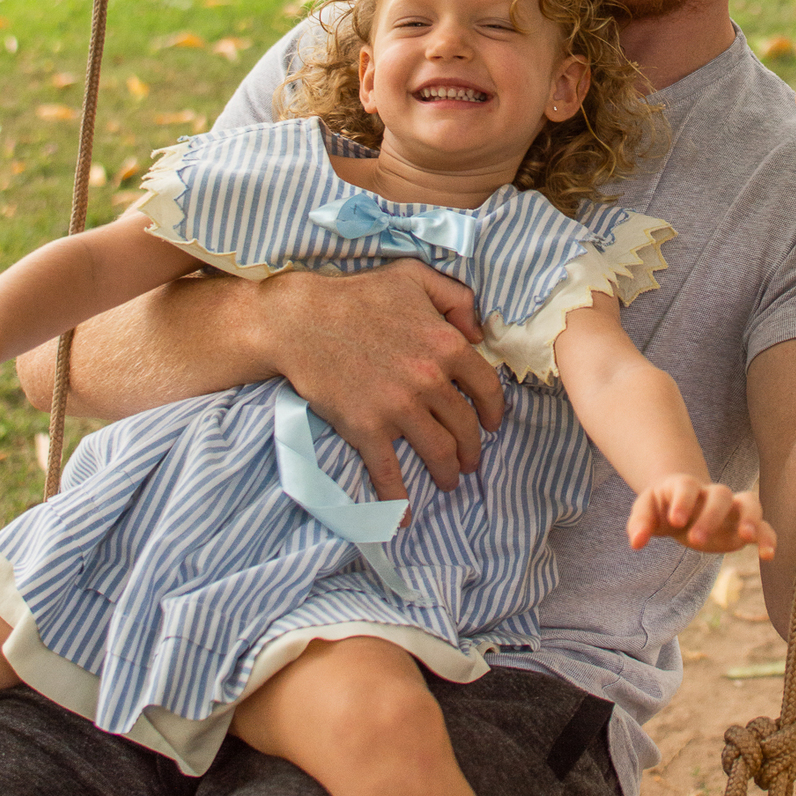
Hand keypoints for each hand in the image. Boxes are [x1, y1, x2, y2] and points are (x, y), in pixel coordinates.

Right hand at [253, 259, 503, 501]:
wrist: (300, 320)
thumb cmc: (357, 294)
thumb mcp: (414, 277)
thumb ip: (456, 297)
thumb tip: (477, 331)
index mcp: (446, 344)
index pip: (487, 387)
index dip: (495, 411)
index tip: (492, 424)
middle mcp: (429, 380)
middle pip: (465, 427)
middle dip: (473, 450)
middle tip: (471, 460)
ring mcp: (398, 408)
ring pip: (438, 452)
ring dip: (448, 473)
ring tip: (449, 481)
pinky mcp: (366, 428)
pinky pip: (389, 472)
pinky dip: (398, 500)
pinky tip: (402, 519)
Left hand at [627, 476, 775, 558]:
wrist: (682, 507)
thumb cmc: (663, 507)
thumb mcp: (646, 510)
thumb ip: (640, 524)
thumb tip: (636, 543)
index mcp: (685, 486)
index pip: (686, 487)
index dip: (683, 501)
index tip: (675, 521)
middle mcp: (712, 494)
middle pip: (719, 495)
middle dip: (710, 516)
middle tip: (695, 540)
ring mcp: (731, 508)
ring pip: (749, 503)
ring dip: (750, 518)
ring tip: (748, 538)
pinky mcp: (744, 526)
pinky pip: (763, 526)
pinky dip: (768, 537)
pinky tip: (768, 555)